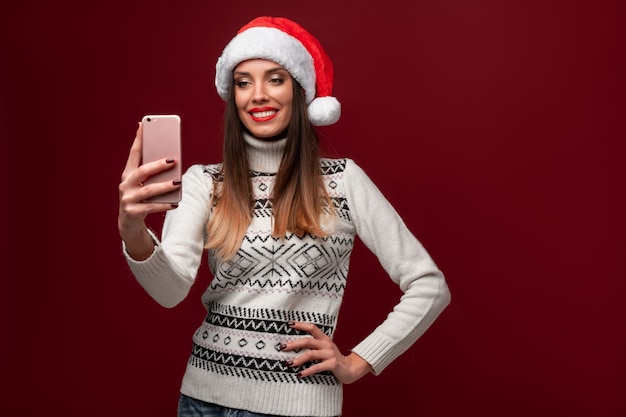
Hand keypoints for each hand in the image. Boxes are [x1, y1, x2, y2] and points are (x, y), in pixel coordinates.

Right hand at [118, 123, 180, 258]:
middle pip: (142, 171)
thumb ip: (152, 172)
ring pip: (149, 190)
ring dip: (165, 186)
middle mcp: (125, 184)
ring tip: (178, 182)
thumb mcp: (144, 183)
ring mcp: (127, 198)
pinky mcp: (132, 212)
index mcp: (128, 173)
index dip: (138, 139)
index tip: (143, 124)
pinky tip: (176, 203)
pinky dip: (165, 205)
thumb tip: (171, 159)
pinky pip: (151, 207)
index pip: (134, 153)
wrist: (129, 222)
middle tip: (173, 160)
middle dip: (158, 165)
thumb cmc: (141, 198)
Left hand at [282, 321, 372, 383]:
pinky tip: (299, 374)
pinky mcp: (332, 364)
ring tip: (288, 363)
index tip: (289, 324)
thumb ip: (314, 346)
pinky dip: (307, 371)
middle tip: (282, 347)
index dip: (301, 325)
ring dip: (298, 359)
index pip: (312, 328)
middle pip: (307, 341)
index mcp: (324, 339)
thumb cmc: (334, 360)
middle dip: (293, 344)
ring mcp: (330, 354)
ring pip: (310, 354)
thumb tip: (293, 346)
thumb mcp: (325, 349)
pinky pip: (317, 367)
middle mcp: (327, 344)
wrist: (351, 369)